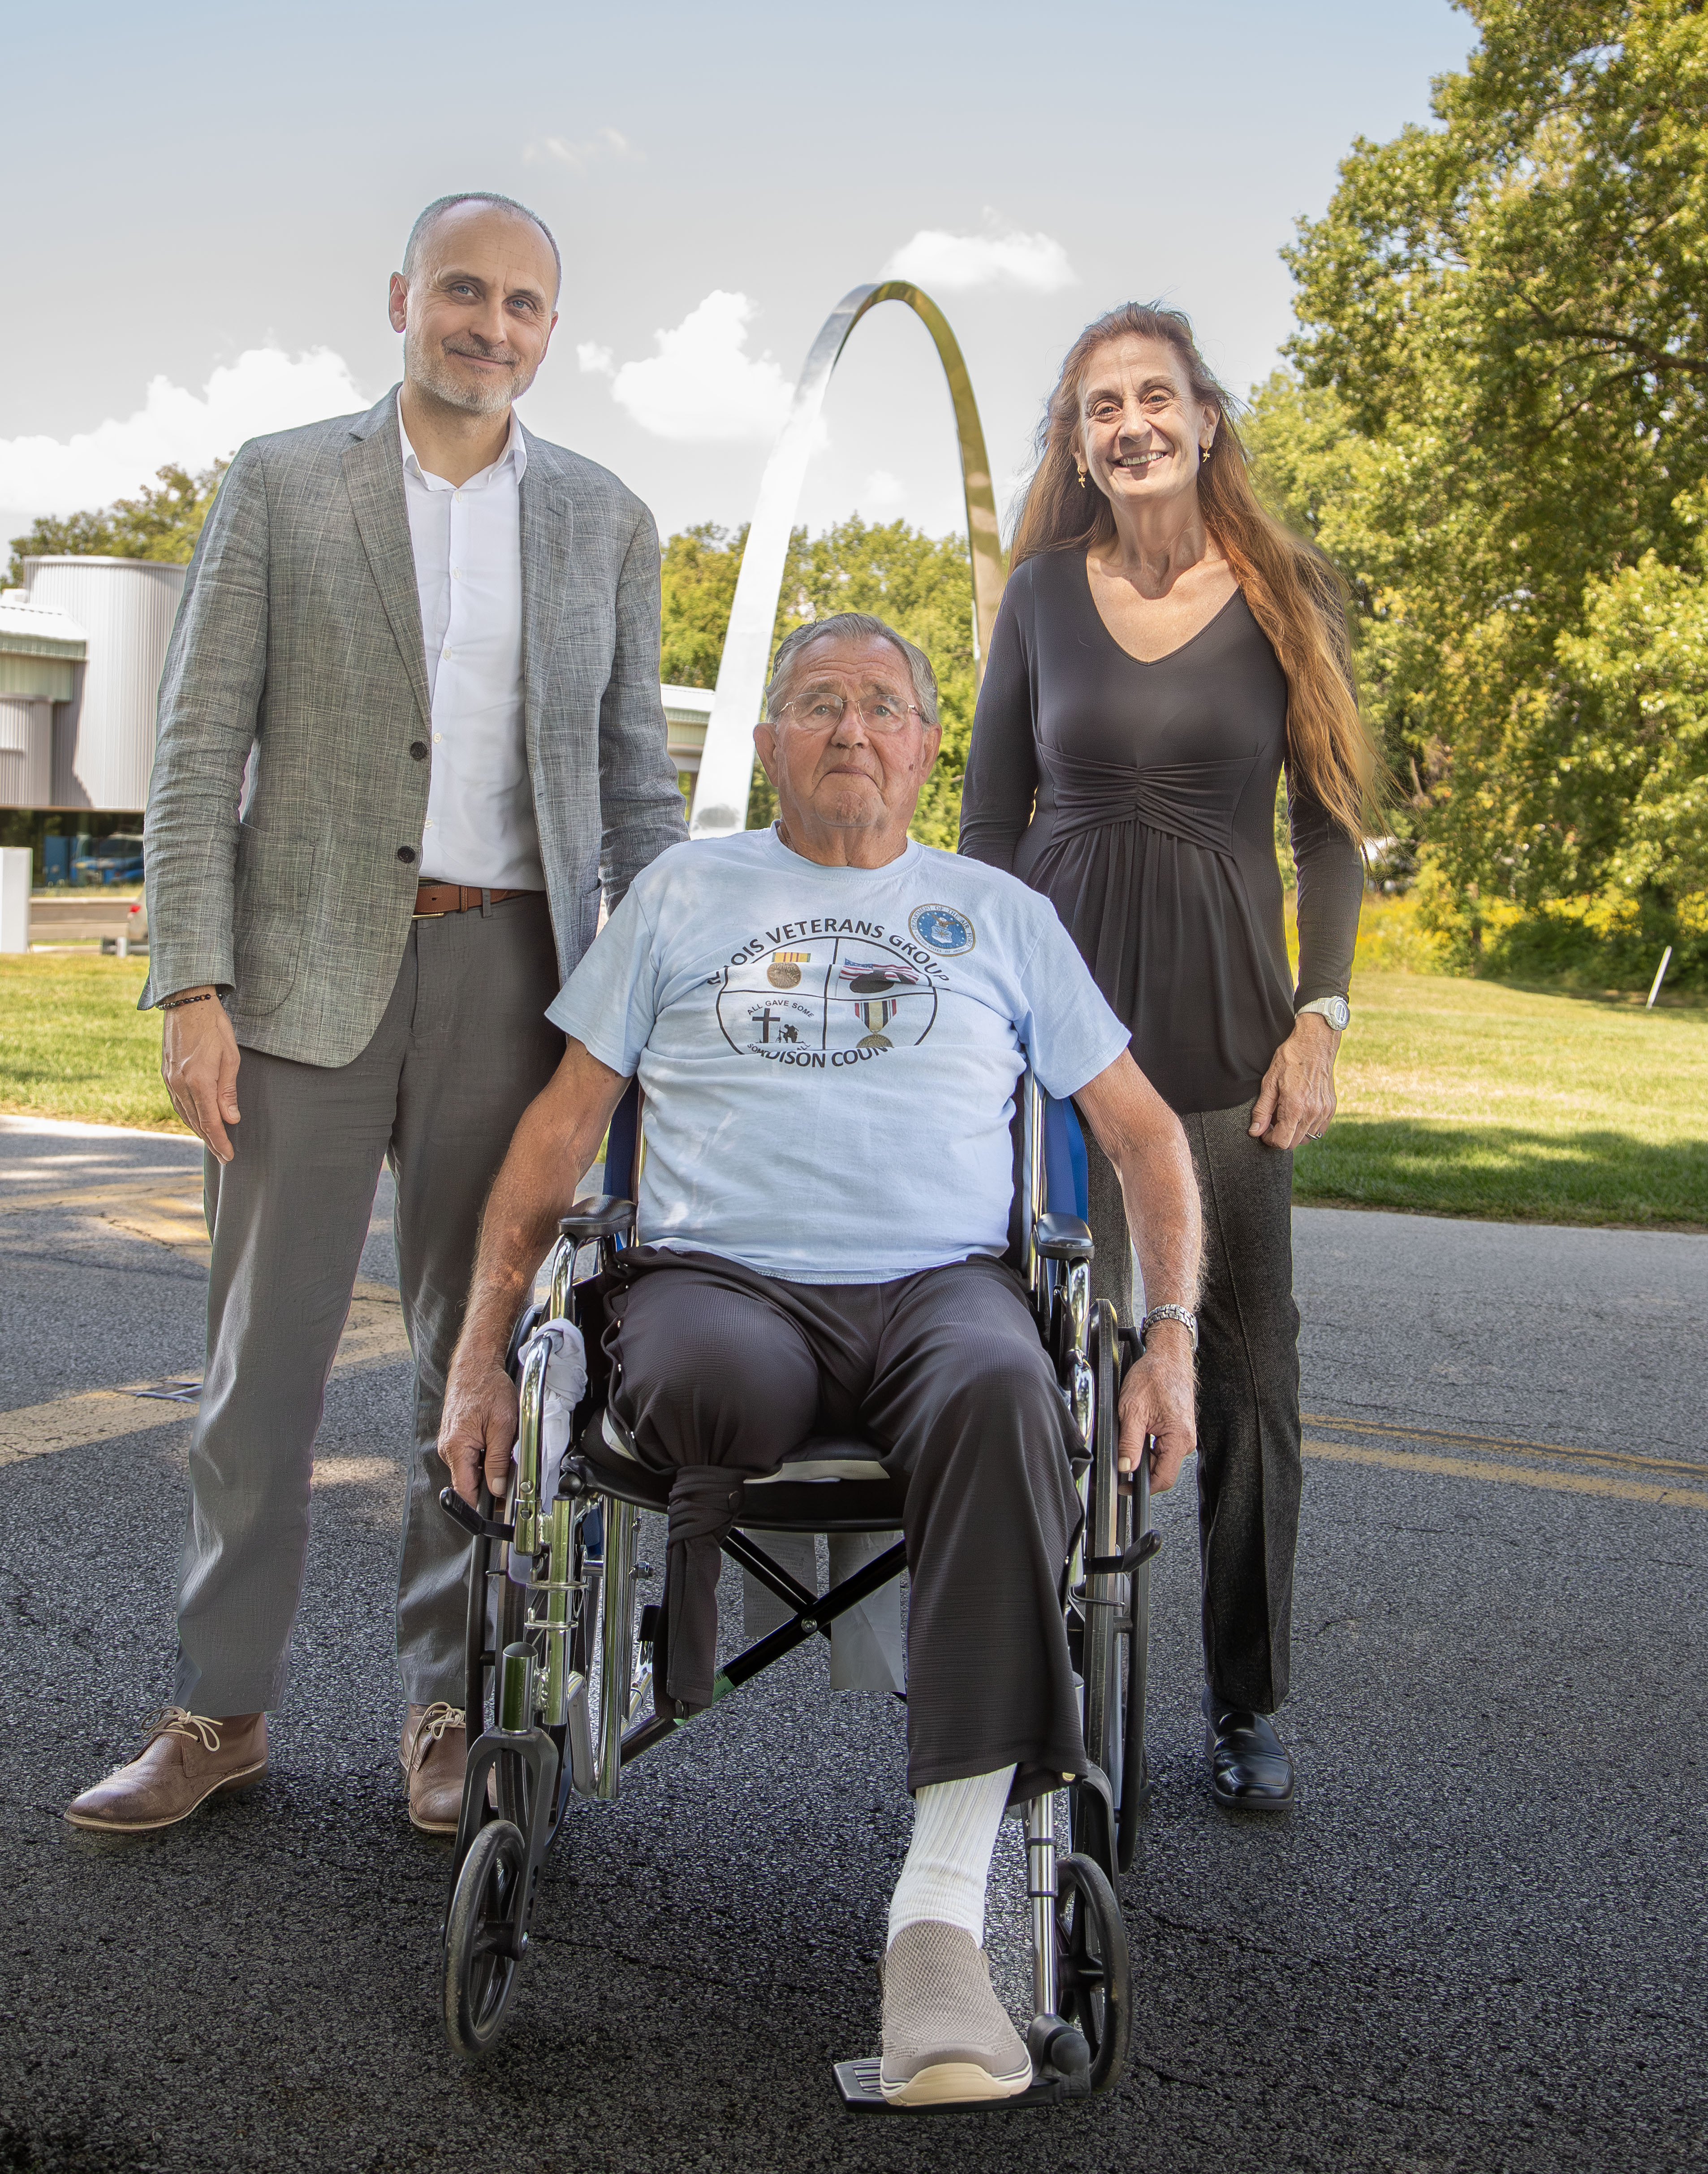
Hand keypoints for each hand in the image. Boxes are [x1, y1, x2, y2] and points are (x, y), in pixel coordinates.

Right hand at [161, 991, 241, 1162]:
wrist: (187, 1004)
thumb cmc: (214, 1027)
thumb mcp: (230, 1058)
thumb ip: (228, 1091)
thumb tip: (231, 1119)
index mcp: (198, 1082)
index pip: (211, 1122)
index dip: (220, 1141)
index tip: (229, 1155)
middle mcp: (180, 1084)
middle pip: (196, 1122)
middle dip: (211, 1141)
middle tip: (224, 1156)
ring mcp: (170, 1080)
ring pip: (185, 1114)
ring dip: (198, 1131)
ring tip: (212, 1143)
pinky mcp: (166, 1074)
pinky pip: (177, 1103)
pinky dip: (188, 1116)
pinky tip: (195, 1121)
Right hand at [439, 1354, 519, 1505]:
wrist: (476, 1365)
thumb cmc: (488, 1388)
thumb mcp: (502, 1426)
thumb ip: (498, 1461)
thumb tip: (498, 1489)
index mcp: (456, 1448)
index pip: (465, 1492)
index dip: (482, 1505)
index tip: (497, 1510)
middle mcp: (448, 1449)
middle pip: (469, 1482)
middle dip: (489, 1483)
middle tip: (510, 1472)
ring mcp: (450, 1443)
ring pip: (471, 1469)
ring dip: (488, 1466)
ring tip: (502, 1446)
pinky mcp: (456, 1437)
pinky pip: (470, 1456)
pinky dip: (484, 1454)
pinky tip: (494, 1440)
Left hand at [1116, 1324, 1196, 1490]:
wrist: (1168, 1356)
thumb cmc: (1155, 1376)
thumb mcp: (1132, 1411)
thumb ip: (1129, 1443)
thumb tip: (1125, 1467)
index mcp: (1179, 1439)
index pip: (1162, 1479)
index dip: (1140, 1487)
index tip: (1124, 1486)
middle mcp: (1186, 1440)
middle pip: (1161, 1470)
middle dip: (1140, 1469)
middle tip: (1121, 1457)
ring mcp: (1183, 1435)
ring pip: (1160, 1458)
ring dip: (1143, 1454)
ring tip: (1131, 1435)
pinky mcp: (1179, 1429)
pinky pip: (1162, 1446)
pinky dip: (1148, 1445)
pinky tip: (1139, 1431)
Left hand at [1249, 1012, 1339, 1150]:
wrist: (1315, 1044)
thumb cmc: (1290, 1060)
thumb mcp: (1269, 1083)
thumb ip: (1262, 1111)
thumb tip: (1255, 1132)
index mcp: (1295, 1107)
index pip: (1282, 1142)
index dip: (1270, 1140)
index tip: (1264, 1131)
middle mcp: (1312, 1112)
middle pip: (1294, 1143)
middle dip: (1281, 1136)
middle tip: (1274, 1121)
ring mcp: (1324, 1111)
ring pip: (1307, 1138)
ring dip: (1295, 1132)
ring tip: (1287, 1114)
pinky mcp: (1331, 1108)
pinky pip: (1319, 1129)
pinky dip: (1308, 1126)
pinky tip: (1300, 1112)